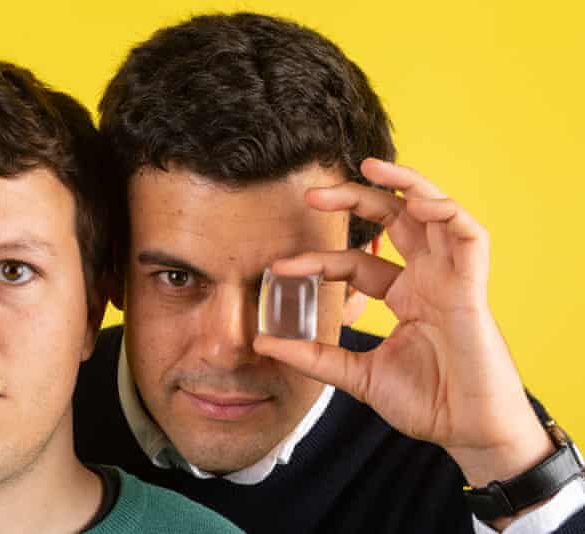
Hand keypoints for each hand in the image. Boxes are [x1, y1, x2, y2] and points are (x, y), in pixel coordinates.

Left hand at [253, 158, 553, 487]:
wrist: (468, 434)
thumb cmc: (427, 403)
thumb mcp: (356, 376)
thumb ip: (314, 356)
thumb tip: (261, 342)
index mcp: (404, 296)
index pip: (355, 263)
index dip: (318, 260)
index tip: (279, 267)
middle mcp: (427, 279)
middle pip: (392, 221)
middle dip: (354, 200)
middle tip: (312, 194)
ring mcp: (451, 279)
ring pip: (433, 212)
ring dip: (404, 183)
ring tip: (368, 167)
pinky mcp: (472, 287)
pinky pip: (468, 234)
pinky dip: (445, 210)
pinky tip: (417, 201)